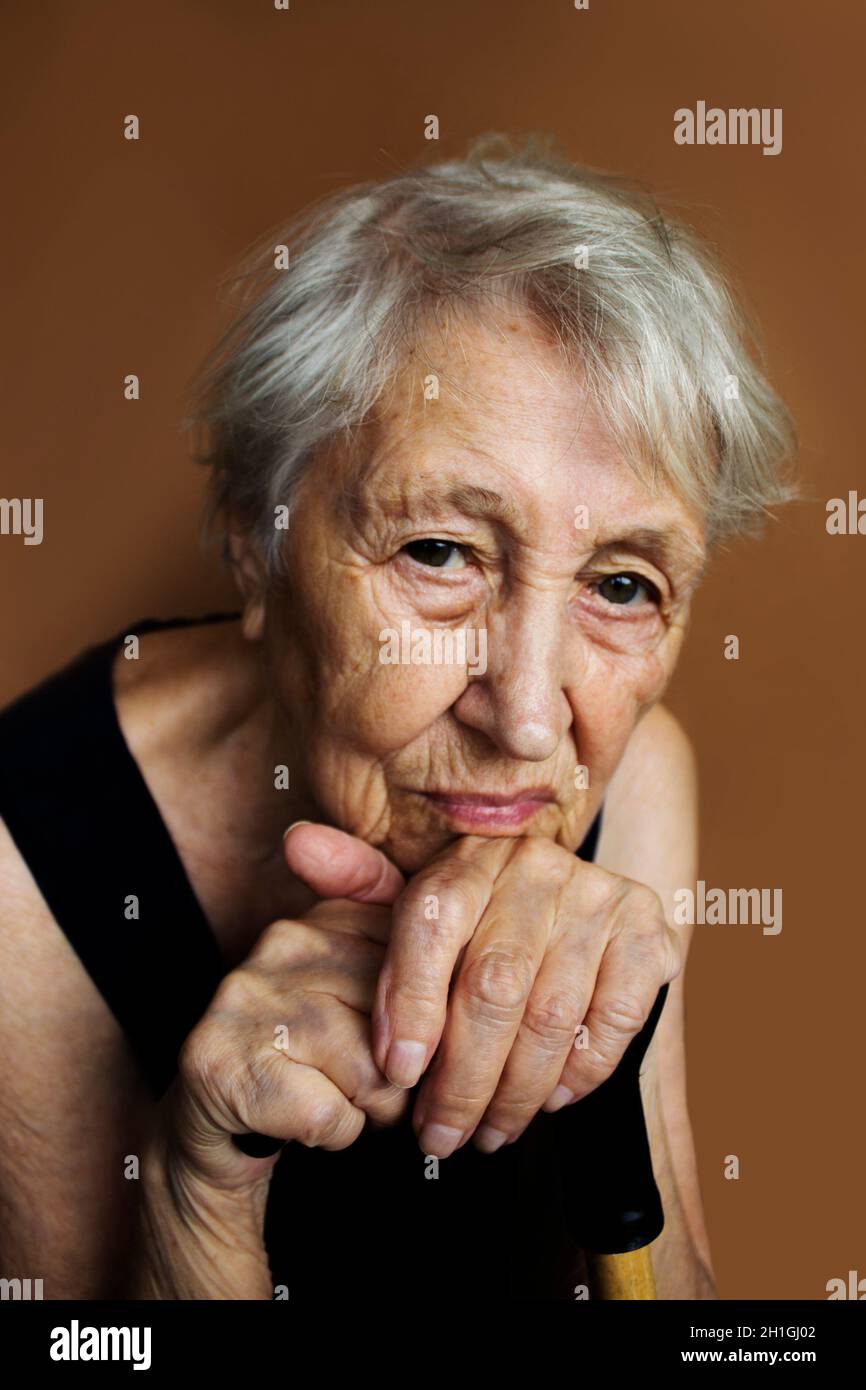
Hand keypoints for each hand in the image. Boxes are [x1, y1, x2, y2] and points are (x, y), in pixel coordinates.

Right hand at [168, 896, 407, 1191]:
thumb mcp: (362, 994)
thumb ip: (412, 954)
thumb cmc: (307, 1057)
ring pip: (374, 1071)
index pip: (424, 961)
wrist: (214, 1121)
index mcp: (325, 917)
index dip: (430, 1023)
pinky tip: (302, 1118)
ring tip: (333, 1095)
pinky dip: (334, 1134)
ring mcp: (247, 999)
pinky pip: (330, 1114)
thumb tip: (480, 944)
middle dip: (404, 1071)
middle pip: (406, 1019)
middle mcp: (282, 943)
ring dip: (371, 1108)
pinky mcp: (224, 1062)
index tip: (403, 1040)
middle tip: (364, 1078)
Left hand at [285, 823, 681, 1160]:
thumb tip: (299, 844)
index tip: (397, 1074)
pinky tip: (551, 1100)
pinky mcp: (650, 932)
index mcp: (471, 857)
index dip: (410, 1004)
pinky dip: (581, 1072)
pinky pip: (613, 1019)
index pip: (430, 922)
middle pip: (492, 983)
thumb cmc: (477, 933)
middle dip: (461, 1077)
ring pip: (551, 1012)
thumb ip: (357, 887)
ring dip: (515, 1091)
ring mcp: (600, 896)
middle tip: (438, 1135)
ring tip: (487, 1132)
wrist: (576, 932)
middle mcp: (537, 865)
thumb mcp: (414, 912)